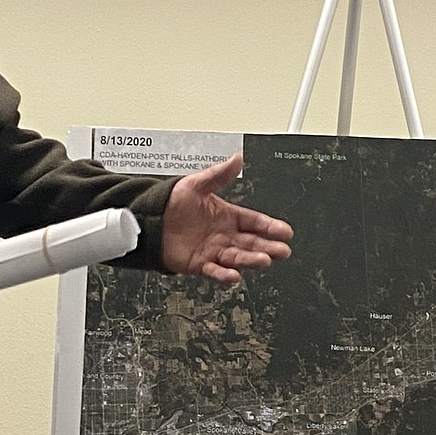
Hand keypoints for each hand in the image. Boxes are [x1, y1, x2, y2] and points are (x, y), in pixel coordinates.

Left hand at [162, 155, 292, 284]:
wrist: (150, 218)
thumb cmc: (173, 202)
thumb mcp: (197, 184)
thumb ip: (218, 174)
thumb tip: (237, 159)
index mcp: (228, 216)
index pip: (254, 222)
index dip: (270, 227)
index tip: (285, 231)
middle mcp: (225, 235)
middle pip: (252, 243)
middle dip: (268, 247)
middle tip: (282, 250)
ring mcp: (214, 251)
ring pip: (238, 258)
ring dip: (251, 260)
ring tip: (264, 260)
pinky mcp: (200, 264)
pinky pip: (214, 271)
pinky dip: (224, 275)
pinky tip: (234, 276)